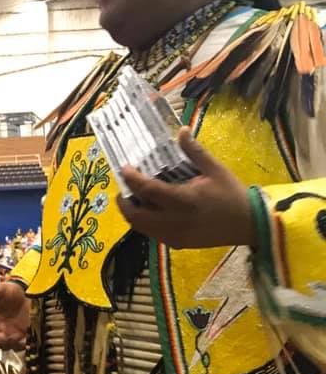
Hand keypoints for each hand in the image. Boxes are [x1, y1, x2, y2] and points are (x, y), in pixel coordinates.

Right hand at [0, 279, 28, 349]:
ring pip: (1, 343)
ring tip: (14, 337)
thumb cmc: (11, 292)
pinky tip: (23, 339)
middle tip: (1, 335)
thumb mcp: (1, 290)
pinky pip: (15, 345)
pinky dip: (18, 344)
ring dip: (6, 342)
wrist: (29, 296)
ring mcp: (4, 332)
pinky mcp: (16, 337)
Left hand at [117, 127, 255, 248]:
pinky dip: (144, 221)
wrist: (250, 225)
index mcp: (184, 200)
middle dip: (123, 200)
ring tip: (134, 196)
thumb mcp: (215, 169)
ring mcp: (174, 236)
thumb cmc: (232, 195)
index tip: (124, 167)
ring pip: (140, 227)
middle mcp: (175, 222)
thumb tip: (181, 130)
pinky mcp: (177, 244)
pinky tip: (150, 209)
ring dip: (132, 212)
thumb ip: (194, 151)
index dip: (131, 178)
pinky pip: (151, 233)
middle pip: (135, 215)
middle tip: (124, 185)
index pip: (147, 190)